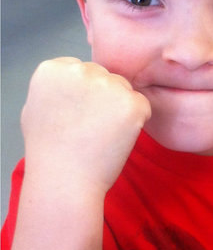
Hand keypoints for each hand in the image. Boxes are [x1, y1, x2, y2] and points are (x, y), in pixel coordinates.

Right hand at [21, 58, 150, 193]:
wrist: (64, 181)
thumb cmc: (47, 151)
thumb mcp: (33, 109)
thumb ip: (54, 88)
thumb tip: (71, 80)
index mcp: (53, 69)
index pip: (80, 70)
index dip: (83, 95)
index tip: (76, 116)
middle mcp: (80, 70)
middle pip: (104, 76)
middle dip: (102, 98)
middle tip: (90, 128)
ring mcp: (107, 85)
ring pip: (123, 89)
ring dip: (119, 108)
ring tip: (102, 135)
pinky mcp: (131, 103)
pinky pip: (141, 105)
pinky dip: (136, 121)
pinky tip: (117, 139)